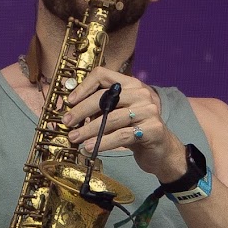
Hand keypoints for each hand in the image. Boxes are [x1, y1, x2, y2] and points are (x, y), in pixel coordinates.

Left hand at [60, 65, 184, 176]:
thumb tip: (69, 112)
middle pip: (105, 96)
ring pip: (112, 118)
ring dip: (89, 130)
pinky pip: (122, 135)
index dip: (83, 86)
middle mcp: (141, 94)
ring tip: (74, 138)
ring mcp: (149, 110)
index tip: (69, 101)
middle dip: (81, 110)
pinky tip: (90, 148)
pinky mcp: (153, 129)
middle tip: (66, 122)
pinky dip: (103, 142)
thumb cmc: (133, 131)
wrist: (161, 152)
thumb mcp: (116, 115)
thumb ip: (99, 109)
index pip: (103, 75)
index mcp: (130, 84)